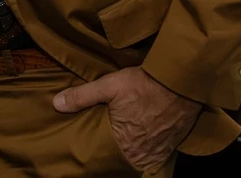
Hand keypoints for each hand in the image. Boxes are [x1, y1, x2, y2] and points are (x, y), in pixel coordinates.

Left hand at [53, 67, 199, 171]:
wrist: (183, 81)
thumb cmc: (146, 83)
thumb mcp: (110, 85)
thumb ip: (82, 96)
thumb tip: (56, 104)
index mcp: (124, 142)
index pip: (104, 155)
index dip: (98, 150)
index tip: (92, 143)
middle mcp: (142, 152)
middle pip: (122, 158)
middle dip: (115, 151)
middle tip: (108, 141)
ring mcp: (159, 150)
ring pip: (139, 158)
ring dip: (131, 152)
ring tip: (123, 141)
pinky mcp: (172, 144)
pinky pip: (156, 155)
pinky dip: (147, 150)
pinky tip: (142, 140)